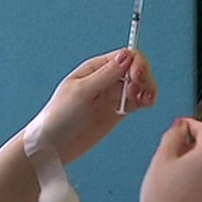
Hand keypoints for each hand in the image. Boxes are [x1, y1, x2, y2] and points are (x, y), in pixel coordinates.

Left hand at [35, 48, 156, 163]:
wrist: (54, 145)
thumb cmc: (59, 116)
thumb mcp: (81, 92)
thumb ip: (105, 75)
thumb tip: (126, 55)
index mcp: (95, 68)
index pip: (124, 56)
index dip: (135, 63)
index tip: (136, 77)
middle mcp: (106, 79)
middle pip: (136, 68)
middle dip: (143, 76)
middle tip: (137, 91)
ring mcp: (112, 96)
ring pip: (140, 84)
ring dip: (147, 88)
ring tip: (145, 100)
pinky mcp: (117, 112)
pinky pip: (138, 101)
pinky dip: (146, 100)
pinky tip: (146, 104)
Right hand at [136, 118, 201, 201]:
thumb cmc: (160, 195)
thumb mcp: (161, 158)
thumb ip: (173, 135)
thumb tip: (182, 125)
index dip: (193, 125)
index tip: (181, 126)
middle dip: (193, 149)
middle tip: (171, 156)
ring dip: (198, 168)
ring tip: (176, 179)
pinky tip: (184, 195)